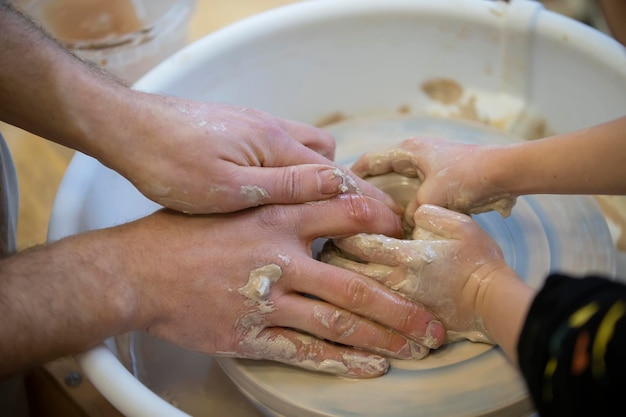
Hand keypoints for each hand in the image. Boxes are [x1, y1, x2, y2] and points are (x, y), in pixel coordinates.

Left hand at [101, 96, 398, 214]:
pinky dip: (292, 171)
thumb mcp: (228, 188)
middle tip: (358, 224)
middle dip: (346, 188)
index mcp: (276, 147)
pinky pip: (282, 150)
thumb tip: (338, 184)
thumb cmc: (170, 162)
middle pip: (329, 158)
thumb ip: (286, 186)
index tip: (389, 224)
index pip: (337, 174)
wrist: (128, 129)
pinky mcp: (239, 132)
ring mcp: (256, 129)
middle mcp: (273, 132)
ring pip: (305, 151)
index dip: (366, 200)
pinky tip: (279, 195)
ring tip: (319, 214)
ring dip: (317, 178)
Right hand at [115, 195, 443, 376]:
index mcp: (277, 218)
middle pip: (356, 285)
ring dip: (382, 336)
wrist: (138, 272)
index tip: (412, 239)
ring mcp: (267, 301)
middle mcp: (280, 259)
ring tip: (416, 347)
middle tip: (436, 320)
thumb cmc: (185, 233)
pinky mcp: (250, 334)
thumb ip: (281, 197)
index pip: (347, 215)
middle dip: (402, 305)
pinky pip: (304, 350)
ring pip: (338, 323)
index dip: (385, 224)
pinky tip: (371, 366)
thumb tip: (321, 191)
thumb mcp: (234, 201)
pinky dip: (340, 360)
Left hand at [321, 204, 512, 343]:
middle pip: (344, 268)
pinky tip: (346, 294)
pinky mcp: (402, 317)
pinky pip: (366, 311)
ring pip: (351, 290)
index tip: (332, 223)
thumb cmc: (479, 261)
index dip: (340, 230)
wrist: (493, 302)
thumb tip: (411, 214)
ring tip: (330, 267)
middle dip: (330, 255)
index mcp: (404, 255)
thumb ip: (429, 213)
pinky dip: (351, 300)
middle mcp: (394, 280)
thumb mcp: (459, 224)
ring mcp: (396, 302)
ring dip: (336, 278)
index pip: (357, 241)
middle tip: (324, 245)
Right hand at [350, 137, 515, 224]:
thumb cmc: (466, 178)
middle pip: (383, 171)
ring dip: (391, 197)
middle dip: (370, 190)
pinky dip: (409, 202)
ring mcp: (430, 165)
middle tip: (355, 210)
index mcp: (408, 150)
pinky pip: (417, 190)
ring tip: (376, 217)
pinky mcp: (444, 177)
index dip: (353, 175)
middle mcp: (416, 154)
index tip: (339, 192)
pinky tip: (404, 219)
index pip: (370, 160)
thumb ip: (412, 214)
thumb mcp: (431, 198)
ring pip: (400, 182)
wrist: (505, 173)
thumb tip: (404, 228)